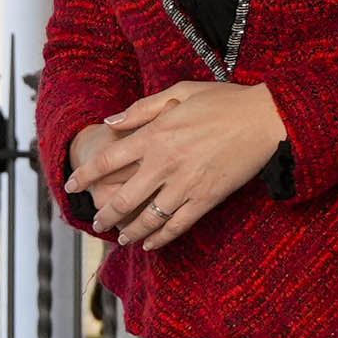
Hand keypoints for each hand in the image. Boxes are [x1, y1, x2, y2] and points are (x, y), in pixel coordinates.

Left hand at [66, 81, 285, 251]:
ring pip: (148, 218)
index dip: (85, 175)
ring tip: (120, 239)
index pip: (108, 160)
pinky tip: (151, 245)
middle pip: (123, 198)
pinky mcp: (206, 198)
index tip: (71, 185)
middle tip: (96, 222)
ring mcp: (185, 184)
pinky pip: (178, 225)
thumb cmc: (224, 102)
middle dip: (105, 214)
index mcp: (155, 135)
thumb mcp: (179, 93)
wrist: (266, 120)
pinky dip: (162, 238)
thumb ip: (142, 109)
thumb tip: (110, 123)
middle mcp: (164, 163)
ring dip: (130, 232)